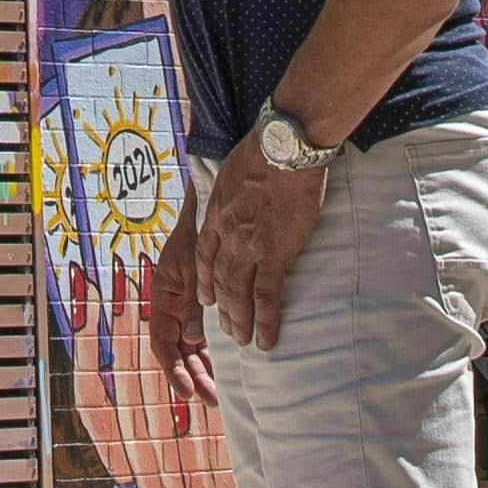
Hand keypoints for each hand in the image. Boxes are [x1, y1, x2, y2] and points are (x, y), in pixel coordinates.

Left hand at [196, 142, 328, 343]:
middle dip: (223, 309)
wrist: (284, 147)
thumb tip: (241, 192)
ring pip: (238, 293)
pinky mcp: (275, 254)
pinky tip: (266, 338)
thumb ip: (233, 189)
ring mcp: (249, 247)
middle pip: (218, 280)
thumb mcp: (232, 169)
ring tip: (244, 340)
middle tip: (229, 330)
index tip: (207, 299)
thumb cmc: (264, 150)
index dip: (204, 280)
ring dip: (240, 320)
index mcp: (215, 213)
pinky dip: (266, 320)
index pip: (203, 256)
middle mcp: (226, 234)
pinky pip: (267, 296)